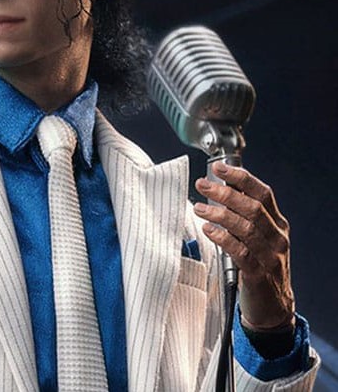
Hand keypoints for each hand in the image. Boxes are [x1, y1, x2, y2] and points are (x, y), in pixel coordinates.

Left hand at [194, 161, 295, 331]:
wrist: (273, 308)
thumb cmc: (258, 265)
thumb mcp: (256, 236)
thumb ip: (243, 215)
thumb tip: (219, 187)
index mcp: (277, 223)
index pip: (263, 193)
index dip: (241, 178)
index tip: (219, 168)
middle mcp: (277, 237)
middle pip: (253, 207)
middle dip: (225, 193)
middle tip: (202, 184)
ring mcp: (271, 256)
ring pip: (247, 228)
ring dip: (220, 214)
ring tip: (199, 208)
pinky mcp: (259, 275)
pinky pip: (241, 252)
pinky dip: (223, 238)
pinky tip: (208, 229)